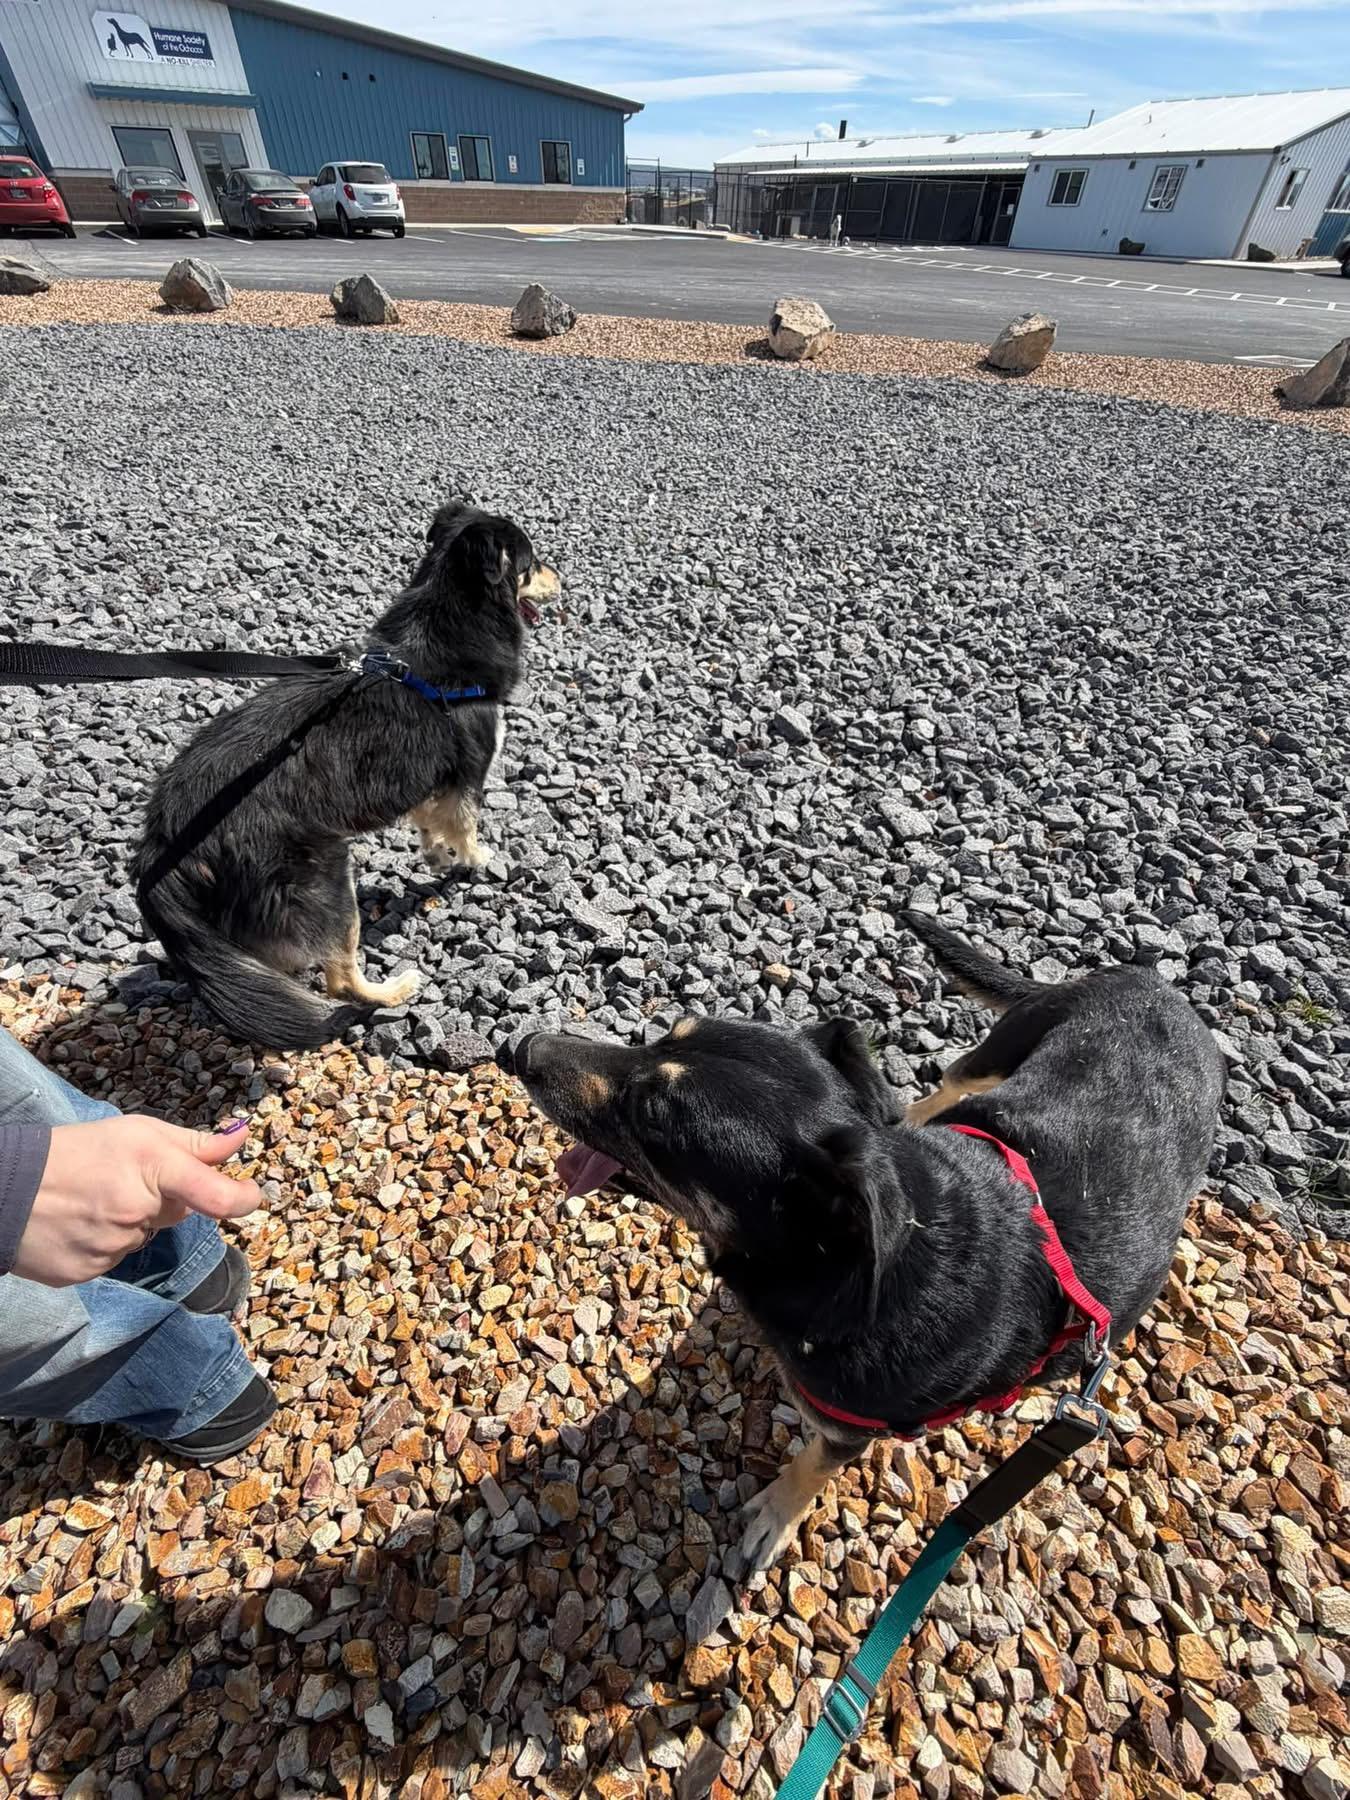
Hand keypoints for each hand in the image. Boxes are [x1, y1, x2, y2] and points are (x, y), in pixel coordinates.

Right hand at [13, 1117, 262, 1287]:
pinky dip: (102, 1244)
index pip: (214, 1193)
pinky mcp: (89, 1272)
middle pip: (174, 1213)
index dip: (242, 1198)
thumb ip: (193, 1143)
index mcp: (153, 1167)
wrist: (5, 1188)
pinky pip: (113, 1259)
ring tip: (91, 1201)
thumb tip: (240, 1136)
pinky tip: (79, 1224)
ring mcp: (113, 1246)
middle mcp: (137, 1210)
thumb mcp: (136, 1132)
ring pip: (142, 1237)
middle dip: (160, 1199)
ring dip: (129, 1222)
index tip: (250, 1196)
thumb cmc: (76, 1151)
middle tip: (121, 1180)